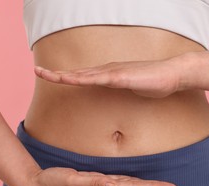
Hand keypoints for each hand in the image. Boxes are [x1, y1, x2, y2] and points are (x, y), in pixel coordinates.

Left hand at [34, 58, 181, 97]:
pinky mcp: (120, 77)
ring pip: (82, 74)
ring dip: (63, 75)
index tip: (51, 76)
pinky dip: (81, 78)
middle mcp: (107, 71)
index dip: (66, 76)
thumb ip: (122, 89)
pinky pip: (97, 78)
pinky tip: (70, 78)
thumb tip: (116, 93)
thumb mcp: (133, 87)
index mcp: (108, 75)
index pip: (83, 76)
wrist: (171, 74)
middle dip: (56, 73)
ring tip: (44, 73)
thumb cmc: (154, 81)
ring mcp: (112, 72)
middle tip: (37, 70)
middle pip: (77, 73)